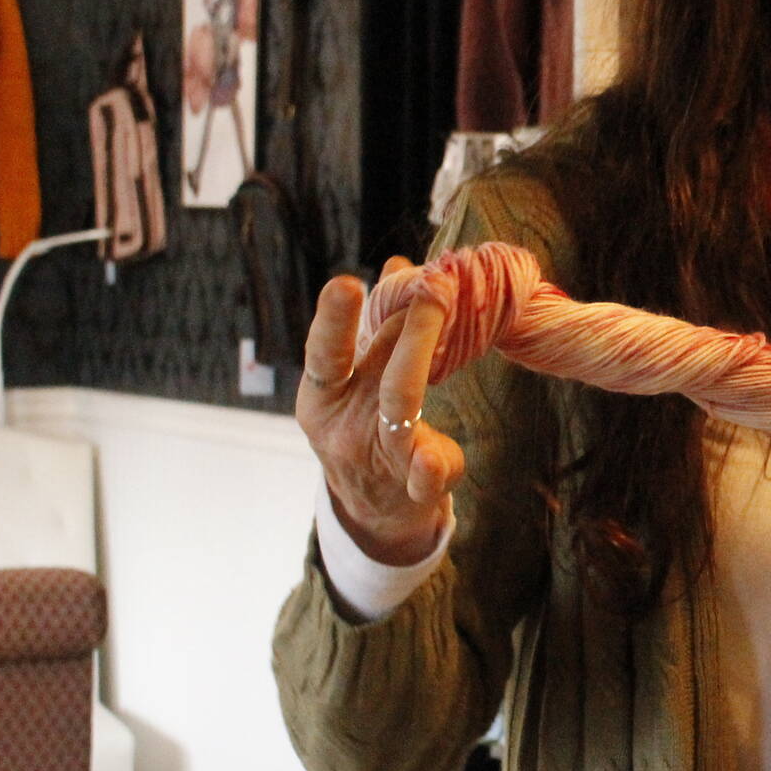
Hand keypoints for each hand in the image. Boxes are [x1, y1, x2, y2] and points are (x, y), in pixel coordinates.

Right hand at [296, 256, 464, 564]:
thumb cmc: (366, 424)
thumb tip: (397, 262)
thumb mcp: (359, 379)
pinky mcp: (412, 487)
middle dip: (407, 328)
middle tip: (435, 285)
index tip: (347, 283)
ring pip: (400, 410)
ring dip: (422, 365)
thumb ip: (379, 326)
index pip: (325, 354)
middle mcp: (345, 425)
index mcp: (325, 395)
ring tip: (445, 331)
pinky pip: (425, 474)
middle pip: (376, 372)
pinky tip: (434, 457)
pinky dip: (432, 465)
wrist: (374, 508)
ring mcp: (378, 457)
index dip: (334, 320)